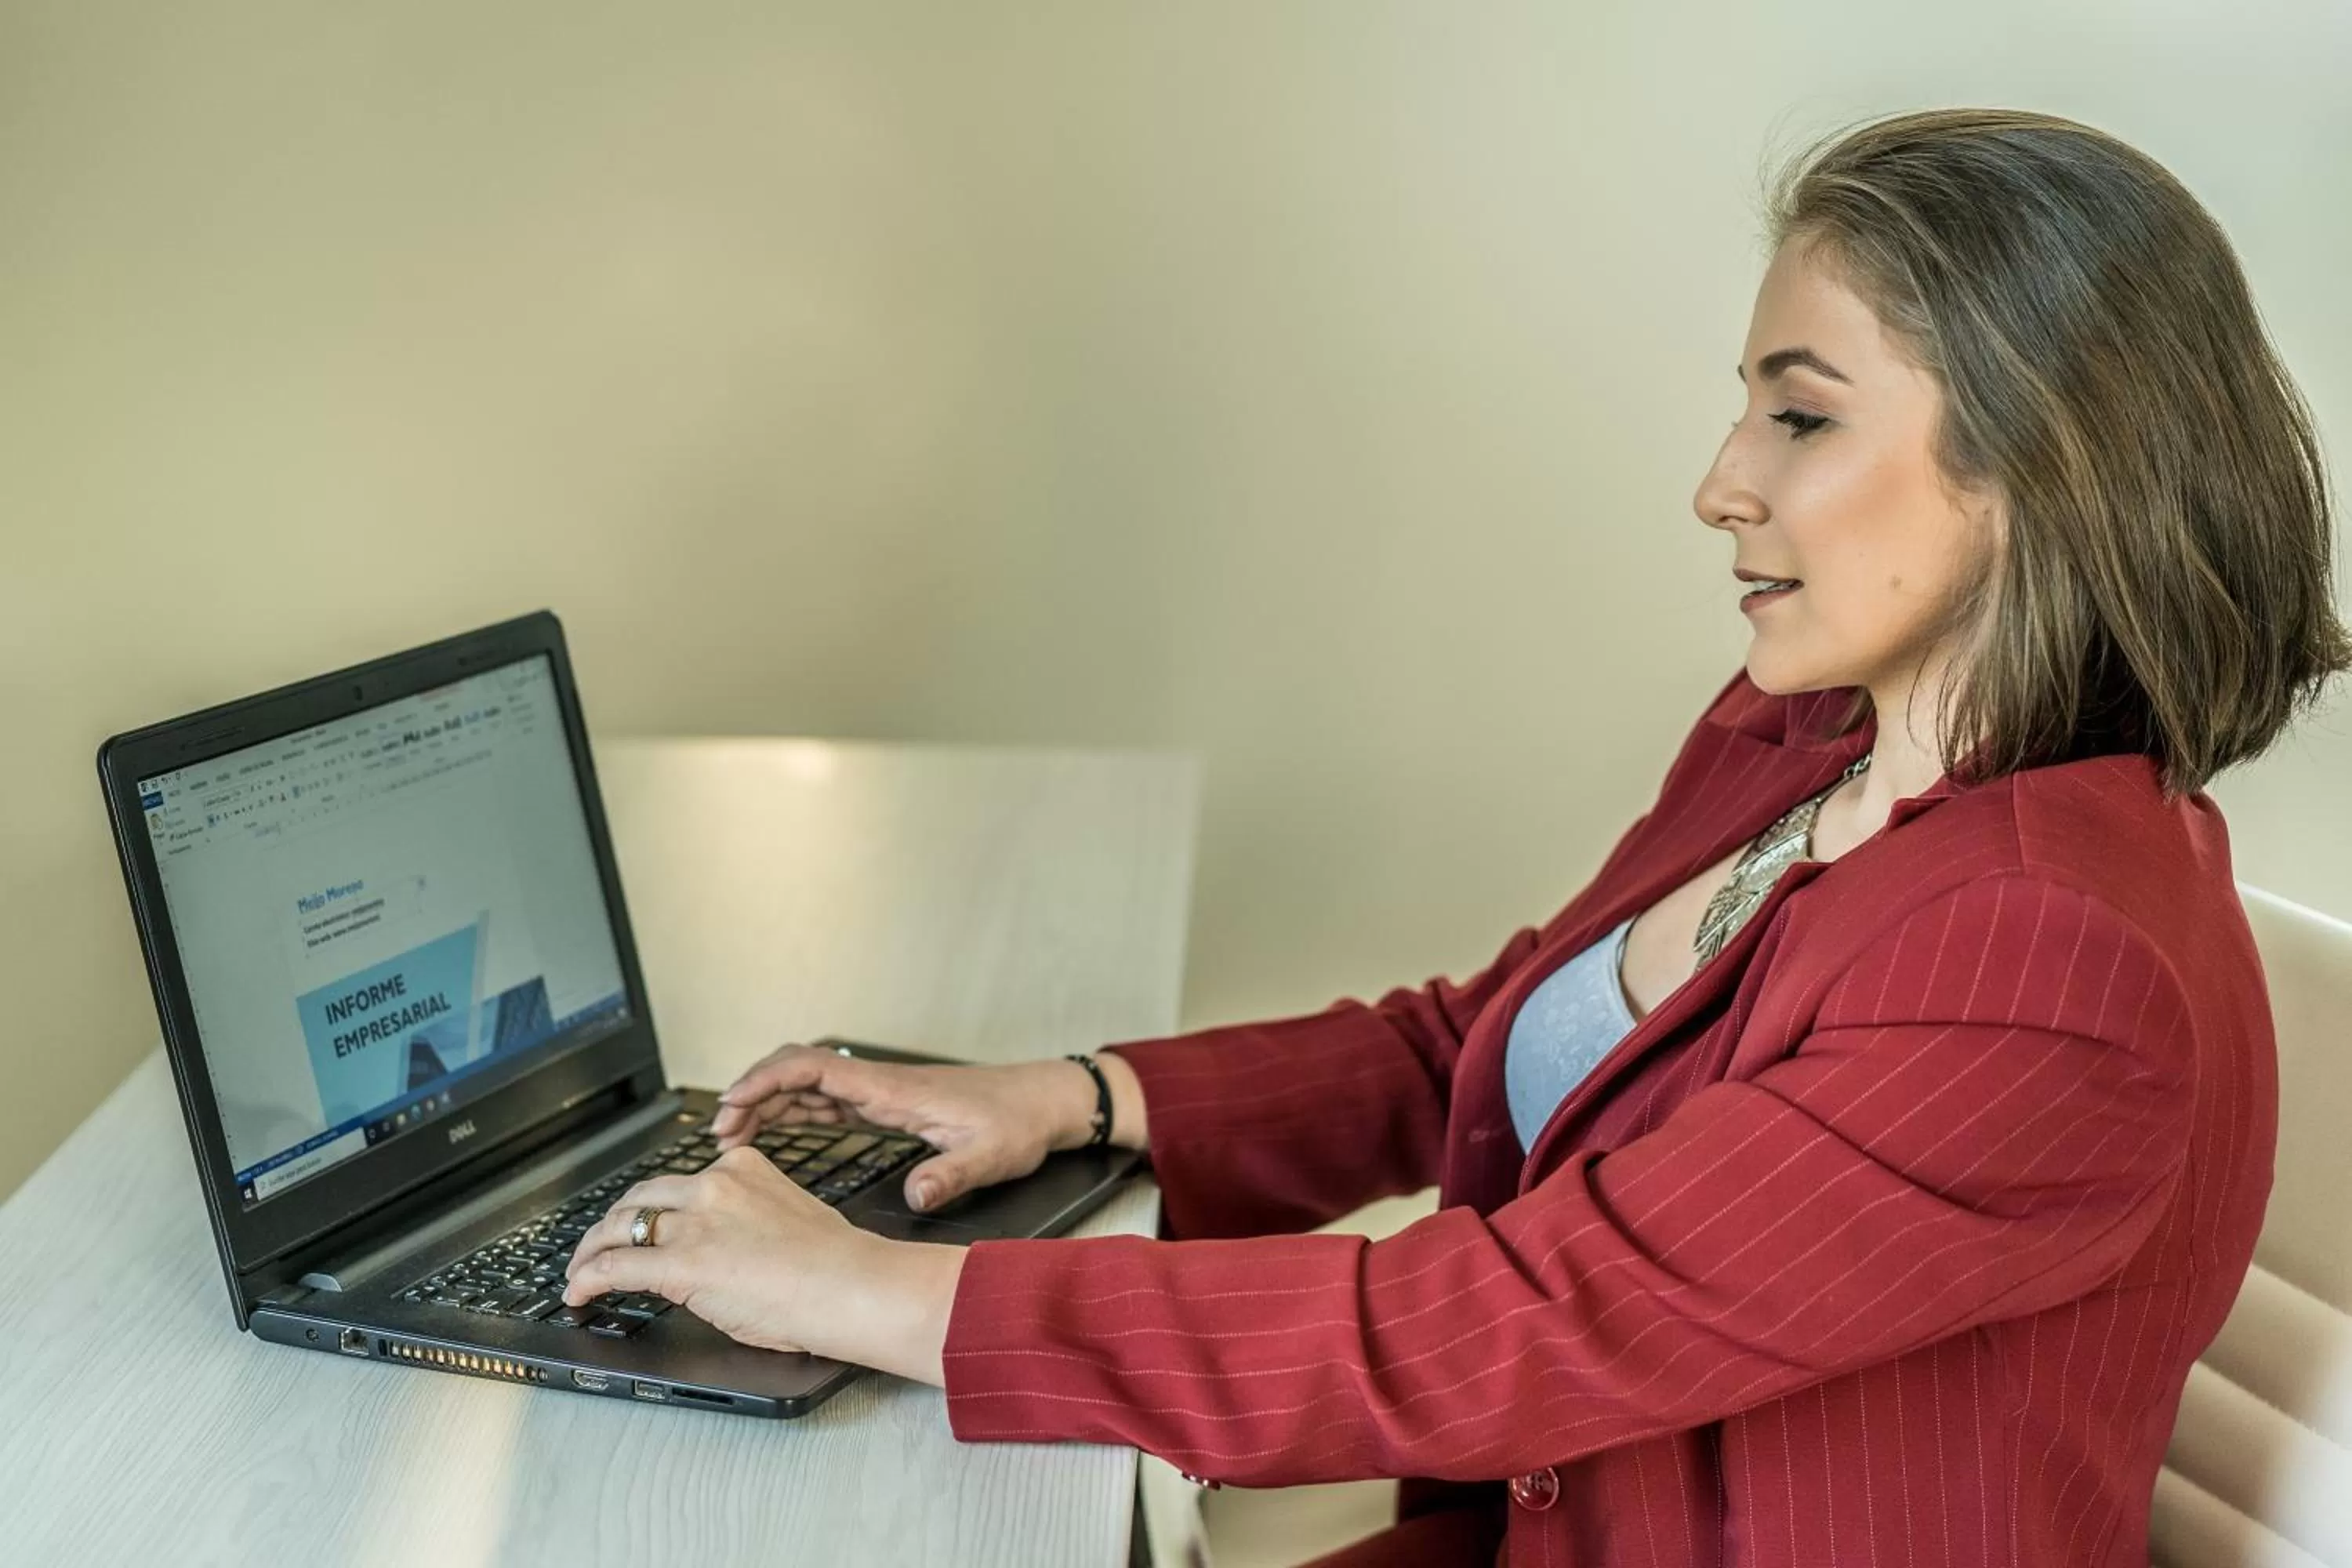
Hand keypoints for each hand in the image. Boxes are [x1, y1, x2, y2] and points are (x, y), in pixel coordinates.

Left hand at [562, 1147, 965, 1382]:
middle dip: (612, 1224)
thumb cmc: (834, 1264)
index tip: (645, 1224)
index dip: (654, 1209)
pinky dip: (587, 1279)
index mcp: (741, 1167)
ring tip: (580, 1271)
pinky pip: (616, 1266)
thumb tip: (720, 1248)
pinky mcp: (682, 1264)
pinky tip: (578, 1292)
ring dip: (591, 1251)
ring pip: (620, 1227)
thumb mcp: (785, 1216)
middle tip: (598, 1246)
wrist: (850, 1285)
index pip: (681, 1184)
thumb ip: (744, 1219)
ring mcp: (695, 1223)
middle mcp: (713, 1186)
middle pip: (640, 1198)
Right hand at [710, 1043, 1093, 1210]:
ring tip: (730, 1138)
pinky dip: (790, 1114)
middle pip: (796, 1073)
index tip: (732, 1105)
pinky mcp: (884, 1107)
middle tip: (717, 1134)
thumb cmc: (1018, 1121)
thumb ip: (951, 1175)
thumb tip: (918, 1195)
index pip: (813, 1069)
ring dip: (765, 1105)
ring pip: (805, 1088)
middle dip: (751, 1095)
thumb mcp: (989, 1155)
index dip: (766, 1081)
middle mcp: (878, 1085)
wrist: (1041, 1103)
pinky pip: (824, 1103)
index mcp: (892, 1090)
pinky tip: (771, 1133)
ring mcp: (879, 1094)